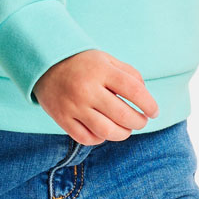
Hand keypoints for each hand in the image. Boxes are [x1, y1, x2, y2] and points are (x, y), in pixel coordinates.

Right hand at [33, 49, 158, 144]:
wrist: (44, 64)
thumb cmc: (82, 63)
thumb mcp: (105, 59)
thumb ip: (128, 74)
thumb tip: (145, 96)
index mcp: (100, 70)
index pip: (133, 90)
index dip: (149, 104)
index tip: (154, 111)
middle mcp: (87, 89)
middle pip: (123, 115)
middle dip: (139, 122)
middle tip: (141, 120)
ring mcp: (74, 106)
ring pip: (107, 132)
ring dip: (123, 133)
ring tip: (126, 128)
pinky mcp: (63, 119)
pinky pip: (88, 138)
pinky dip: (101, 138)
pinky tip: (105, 130)